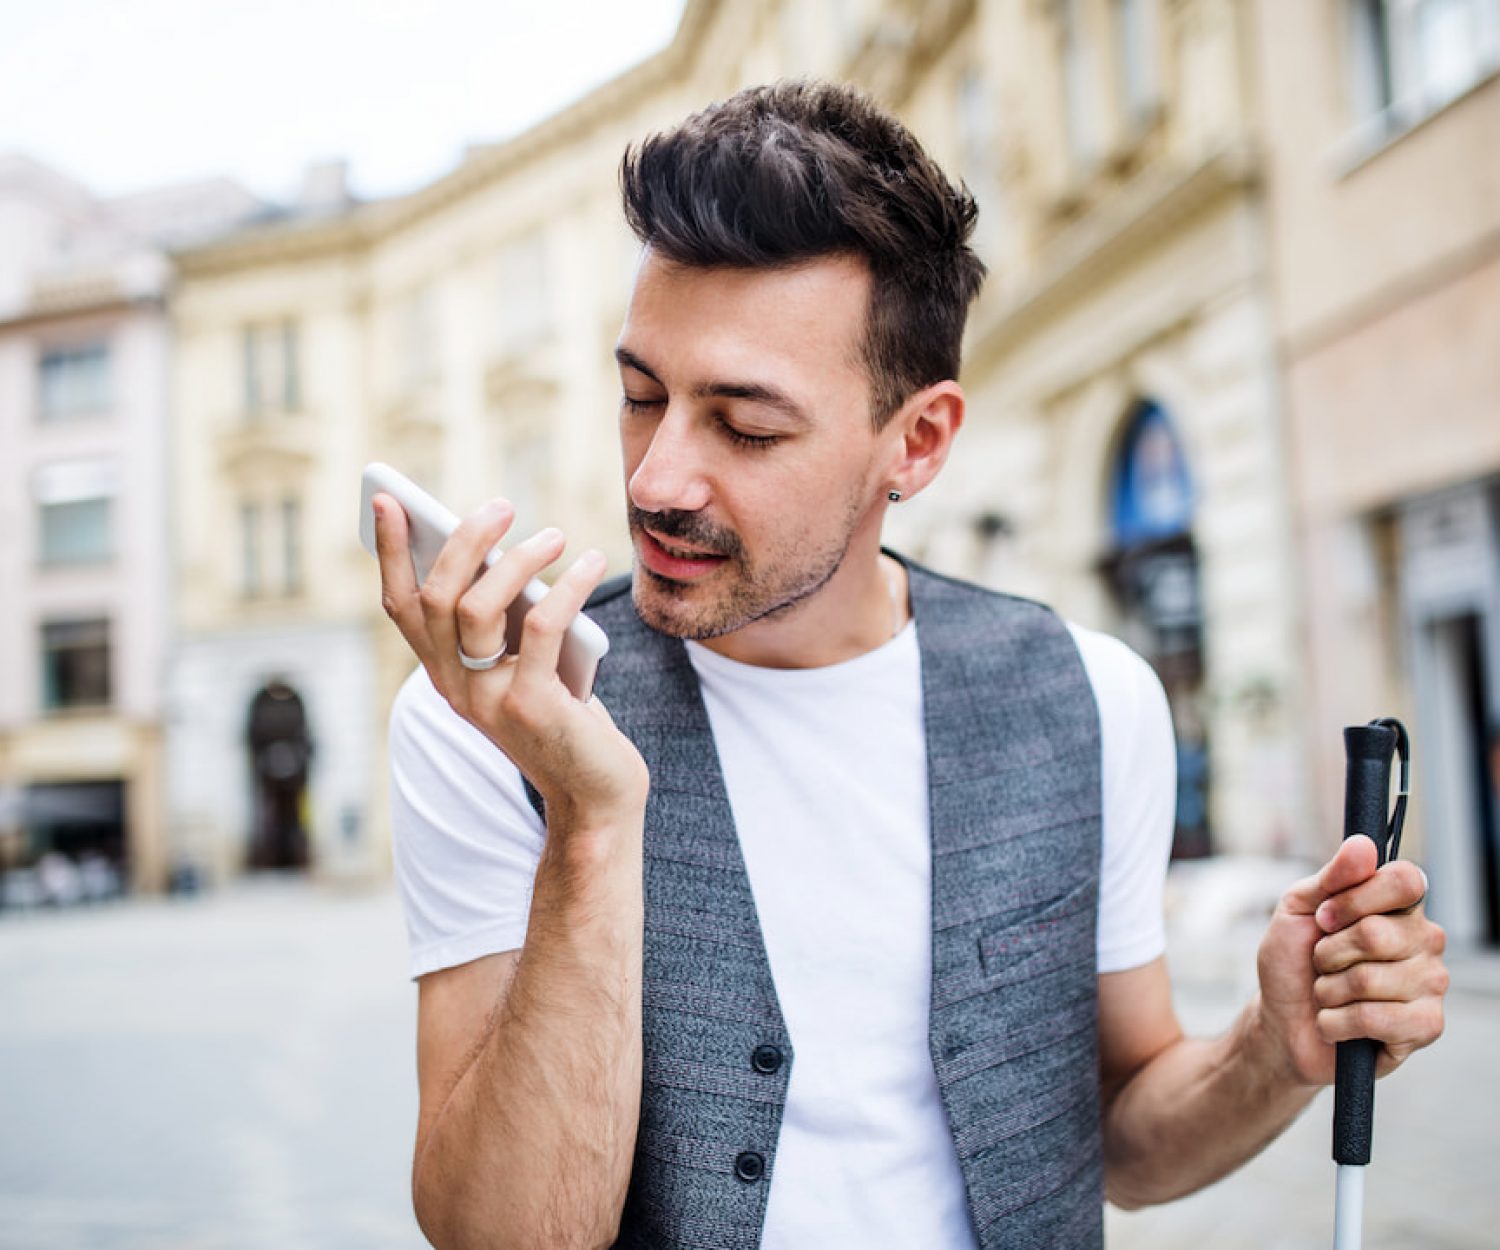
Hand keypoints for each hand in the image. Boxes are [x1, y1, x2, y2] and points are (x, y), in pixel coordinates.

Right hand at [374, 493, 647, 821]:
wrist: (597, 797)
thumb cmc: (566, 720)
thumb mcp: (527, 667)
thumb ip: (508, 624)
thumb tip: (507, 553)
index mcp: (445, 675)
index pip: (401, 607)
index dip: (390, 553)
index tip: (389, 500)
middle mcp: (455, 688)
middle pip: (436, 596)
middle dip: (463, 540)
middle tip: (501, 507)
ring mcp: (488, 700)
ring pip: (477, 607)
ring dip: (517, 559)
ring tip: (554, 536)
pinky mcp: (532, 707)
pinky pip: (540, 626)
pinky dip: (566, 586)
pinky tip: (587, 562)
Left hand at [1255, 835, 1446, 1084]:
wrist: (1283, 1020)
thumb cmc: (1294, 961)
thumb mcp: (1299, 908)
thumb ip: (1332, 876)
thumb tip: (1364, 844)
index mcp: (1400, 906)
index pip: (1405, 880)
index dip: (1354, 899)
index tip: (1324, 917)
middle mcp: (1425, 940)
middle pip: (1377, 933)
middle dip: (1328, 951)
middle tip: (1322, 962)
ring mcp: (1431, 984)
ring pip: (1370, 979)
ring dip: (1329, 990)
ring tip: (1330, 994)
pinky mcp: (1426, 1026)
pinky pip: (1375, 1018)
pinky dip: (1337, 1021)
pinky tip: (1338, 1023)